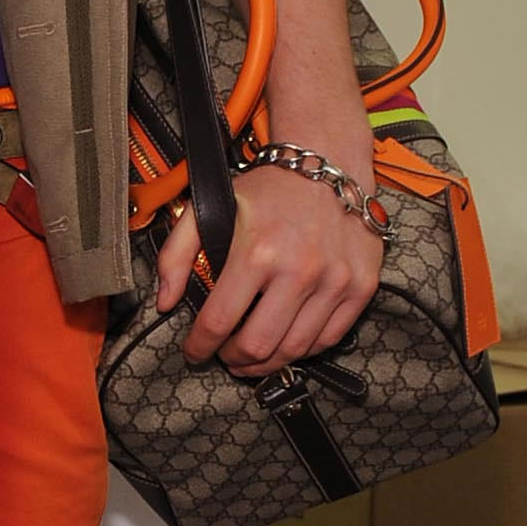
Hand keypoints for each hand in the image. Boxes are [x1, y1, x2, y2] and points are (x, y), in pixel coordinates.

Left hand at [154, 161, 384, 370]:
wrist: (330, 164)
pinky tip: (285, 341)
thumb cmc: (268, 188)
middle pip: (258, 346)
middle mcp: (299, 270)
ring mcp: (335, 281)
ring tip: (251, 354)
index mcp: (257, 252)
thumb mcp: (210, 208)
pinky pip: (330, 338)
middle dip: (232, 359)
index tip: (194, 351)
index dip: (200, 346)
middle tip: (224, 355)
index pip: (218, 322)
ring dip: (267, 362)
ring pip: (294, 349)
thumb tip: (165, 302)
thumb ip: (175, 255)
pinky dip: (303, 349)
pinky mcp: (361, 286)